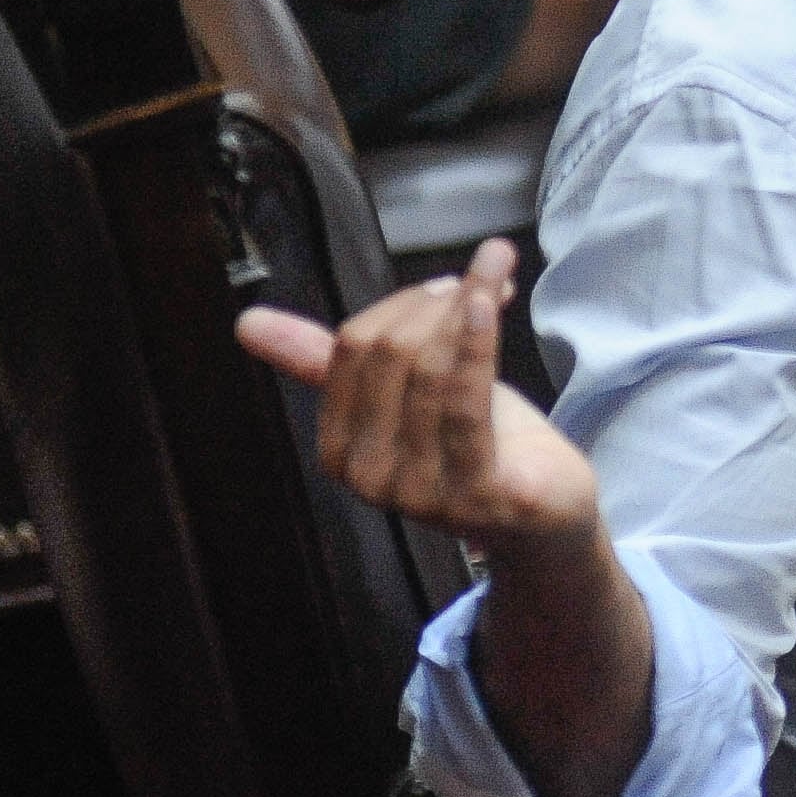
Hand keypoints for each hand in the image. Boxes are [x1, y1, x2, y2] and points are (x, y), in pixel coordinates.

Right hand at [238, 240, 600, 549]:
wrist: (548, 515)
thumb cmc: (479, 447)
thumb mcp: (403, 396)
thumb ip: (330, 361)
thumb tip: (247, 321)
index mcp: (341, 450)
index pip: (351, 349)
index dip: (401, 304)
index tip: (448, 285)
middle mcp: (371, 478)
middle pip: (389, 354)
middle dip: (437, 304)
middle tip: (484, 281)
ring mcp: (421, 492)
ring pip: (429, 370)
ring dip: (469, 310)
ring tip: (499, 281)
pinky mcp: (477, 494)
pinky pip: (465, 402)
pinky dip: (477, 342)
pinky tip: (491, 303)